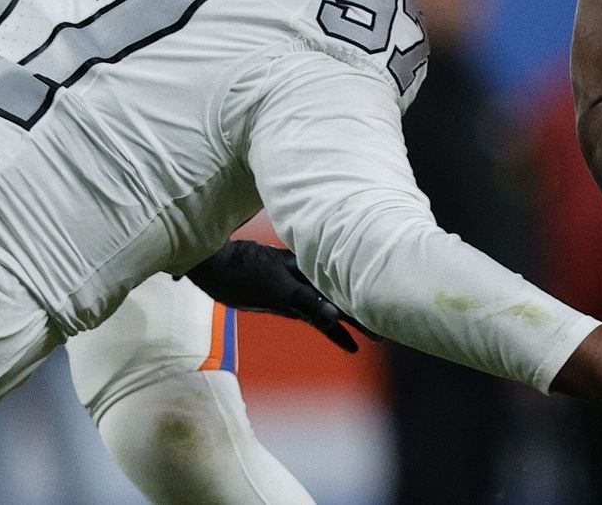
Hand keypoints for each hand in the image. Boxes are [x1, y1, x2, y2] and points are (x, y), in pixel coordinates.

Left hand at [181, 241, 378, 352]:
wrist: (215, 266)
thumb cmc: (243, 275)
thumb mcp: (275, 290)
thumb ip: (305, 302)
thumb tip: (333, 316)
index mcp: (312, 275)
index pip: (344, 295)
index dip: (364, 309)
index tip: (386, 322)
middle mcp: (309, 280)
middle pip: (343, 299)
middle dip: (364, 316)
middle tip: (387, 333)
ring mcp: (299, 288)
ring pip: (332, 306)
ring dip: (351, 321)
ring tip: (373, 336)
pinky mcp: (288, 297)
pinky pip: (315, 312)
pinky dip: (329, 325)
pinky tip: (342, 337)